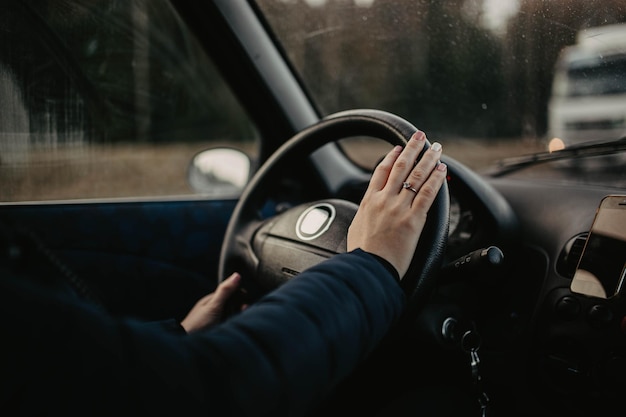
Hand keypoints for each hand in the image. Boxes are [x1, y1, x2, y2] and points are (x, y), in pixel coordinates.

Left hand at [180, 272, 245, 332]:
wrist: (186, 343)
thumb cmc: (197, 324)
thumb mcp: (214, 306)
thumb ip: (225, 291)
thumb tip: (236, 275)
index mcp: (211, 300)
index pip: (230, 294)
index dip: (240, 298)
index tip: (246, 305)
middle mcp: (212, 309)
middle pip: (231, 305)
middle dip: (239, 309)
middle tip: (242, 314)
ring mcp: (212, 320)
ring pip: (229, 315)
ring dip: (235, 318)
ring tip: (238, 323)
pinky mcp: (214, 330)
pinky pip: (226, 325)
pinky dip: (231, 325)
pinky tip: (232, 329)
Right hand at [347, 130, 446, 277]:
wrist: (367, 268)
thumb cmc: (361, 253)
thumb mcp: (356, 227)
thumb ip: (365, 214)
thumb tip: (368, 211)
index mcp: (369, 201)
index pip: (381, 171)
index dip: (391, 156)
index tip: (399, 147)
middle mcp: (384, 200)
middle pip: (401, 167)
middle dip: (412, 149)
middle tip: (420, 136)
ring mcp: (399, 208)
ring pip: (416, 176)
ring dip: (428, 159)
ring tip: (436, 148)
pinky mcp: (413, 220)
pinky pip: (427, 194)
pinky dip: (436, 180)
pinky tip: (442, 171)